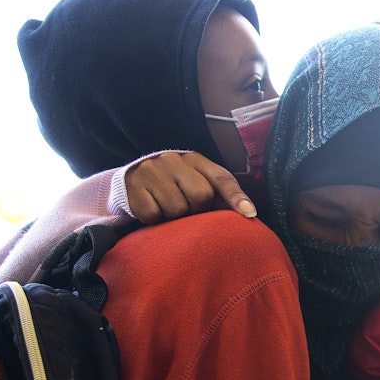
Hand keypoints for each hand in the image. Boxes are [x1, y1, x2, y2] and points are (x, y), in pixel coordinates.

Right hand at [126, 151, 256, 222]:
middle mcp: (173, 160)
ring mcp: (152, 172)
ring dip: (174, 217)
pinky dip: (155, 220)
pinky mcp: (134, 188)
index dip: (236, 197)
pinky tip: (152, 210)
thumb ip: (218, 194)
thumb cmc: (173, 186)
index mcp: (195, 160)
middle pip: (201, 195)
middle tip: (186, 210)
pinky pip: (154, 215)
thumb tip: (247, 214)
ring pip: (177, 209)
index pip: (221, 177)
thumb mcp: (195, 182)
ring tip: (167, 210)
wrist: (131, 180)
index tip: (249, 214)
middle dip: (196, 209)